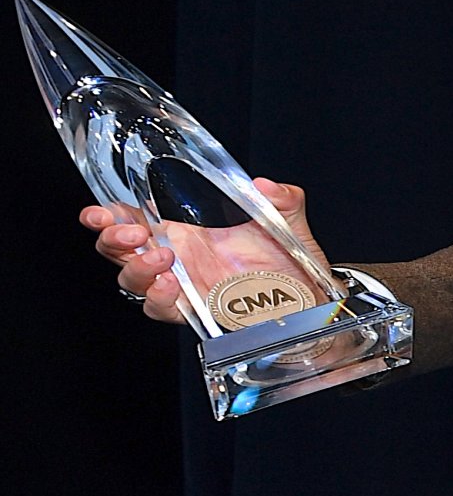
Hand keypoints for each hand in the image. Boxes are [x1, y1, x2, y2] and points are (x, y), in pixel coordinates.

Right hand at [82, 177, 324, 323]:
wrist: (309, 301)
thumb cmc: (291, 261)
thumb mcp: (289, 220)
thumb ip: (282, 198)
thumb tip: (265, 185)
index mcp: (185, 226)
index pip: (132, 215)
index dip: (108, 213)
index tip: (101, 211)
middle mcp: (175, 254)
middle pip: (118, 247)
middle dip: (112, 238)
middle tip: (131, 233)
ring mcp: (181, 282)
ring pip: (131, 277)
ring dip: (136, 266)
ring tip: (162, 257)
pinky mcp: (193, 309)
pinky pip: (159, 308)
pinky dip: (158, 297)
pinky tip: (171, 285)